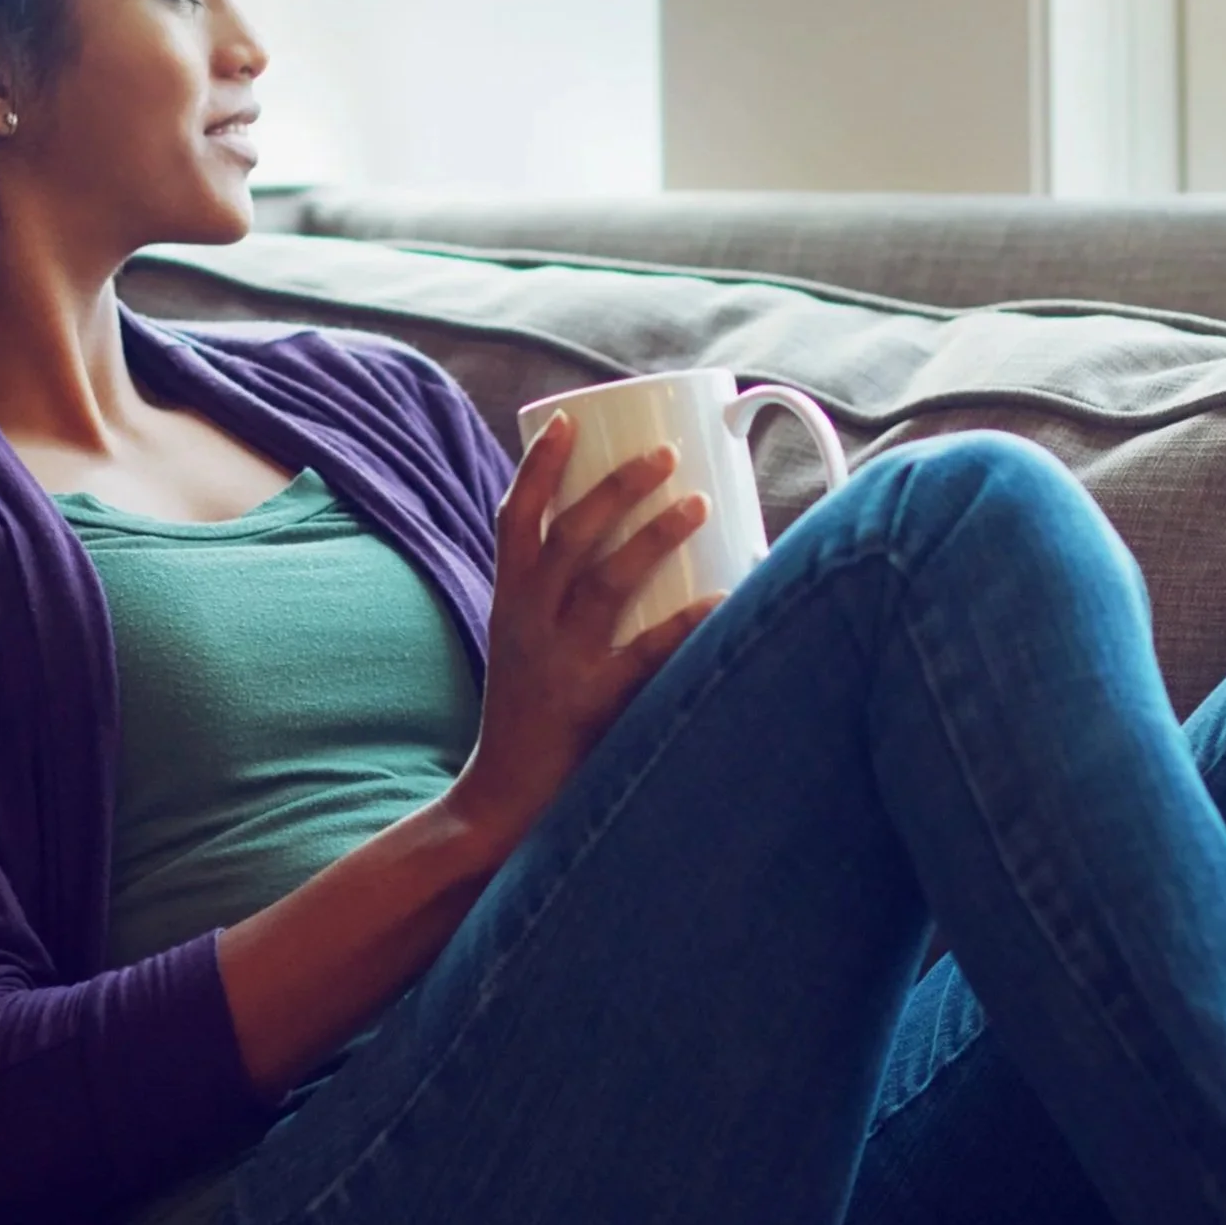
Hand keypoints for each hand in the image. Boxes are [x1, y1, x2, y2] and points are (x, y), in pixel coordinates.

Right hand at [447, 415, 720, 863]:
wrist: (501, 806)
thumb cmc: (529, 723)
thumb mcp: (527, 652)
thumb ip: (565, 608)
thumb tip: (639, 553)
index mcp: (508, 606)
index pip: (513, 521)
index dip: (537, 468)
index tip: (565, 419)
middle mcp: (526, 625)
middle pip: (568, 536)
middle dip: (615, 486)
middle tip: (666, 452)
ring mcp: (559, 664)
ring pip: (605, 582)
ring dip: (653, 535)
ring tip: (697, 502)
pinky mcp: (592, 704)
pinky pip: (646, 653)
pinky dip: (686, 621)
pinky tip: (725, 598)